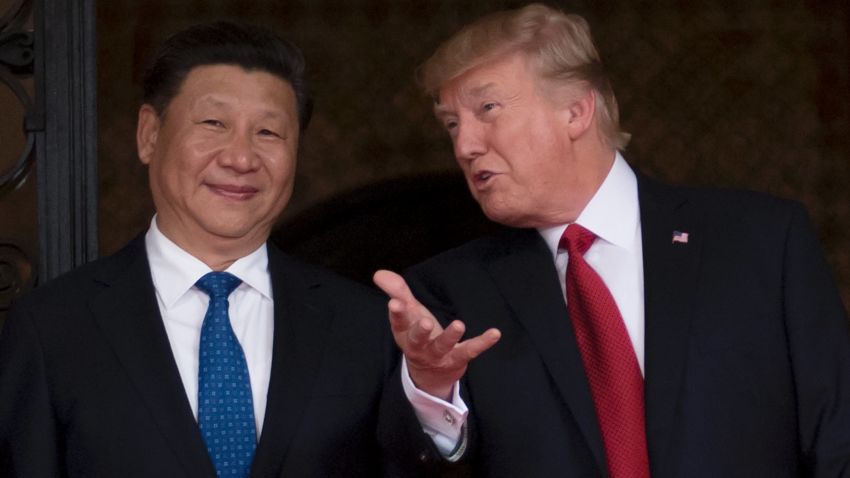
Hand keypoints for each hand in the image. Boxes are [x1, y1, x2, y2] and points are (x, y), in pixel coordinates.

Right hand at [373, 270, 500, 400]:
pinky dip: (483, 342)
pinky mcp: (458, 359)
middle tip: (425, 322)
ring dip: (450, 337)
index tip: (395, 303)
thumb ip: (397, 291)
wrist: (430, 375)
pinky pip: (470, 350)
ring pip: (443, 347)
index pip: (399, 323)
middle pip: (417, 340)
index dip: (397, 313)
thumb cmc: (418, 336)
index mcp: (405, 334)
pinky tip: (495, 333)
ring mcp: (439, 355)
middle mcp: (419, 347)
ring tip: (459, 325)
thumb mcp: (408, 314)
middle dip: (420, 331)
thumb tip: (379, 273)